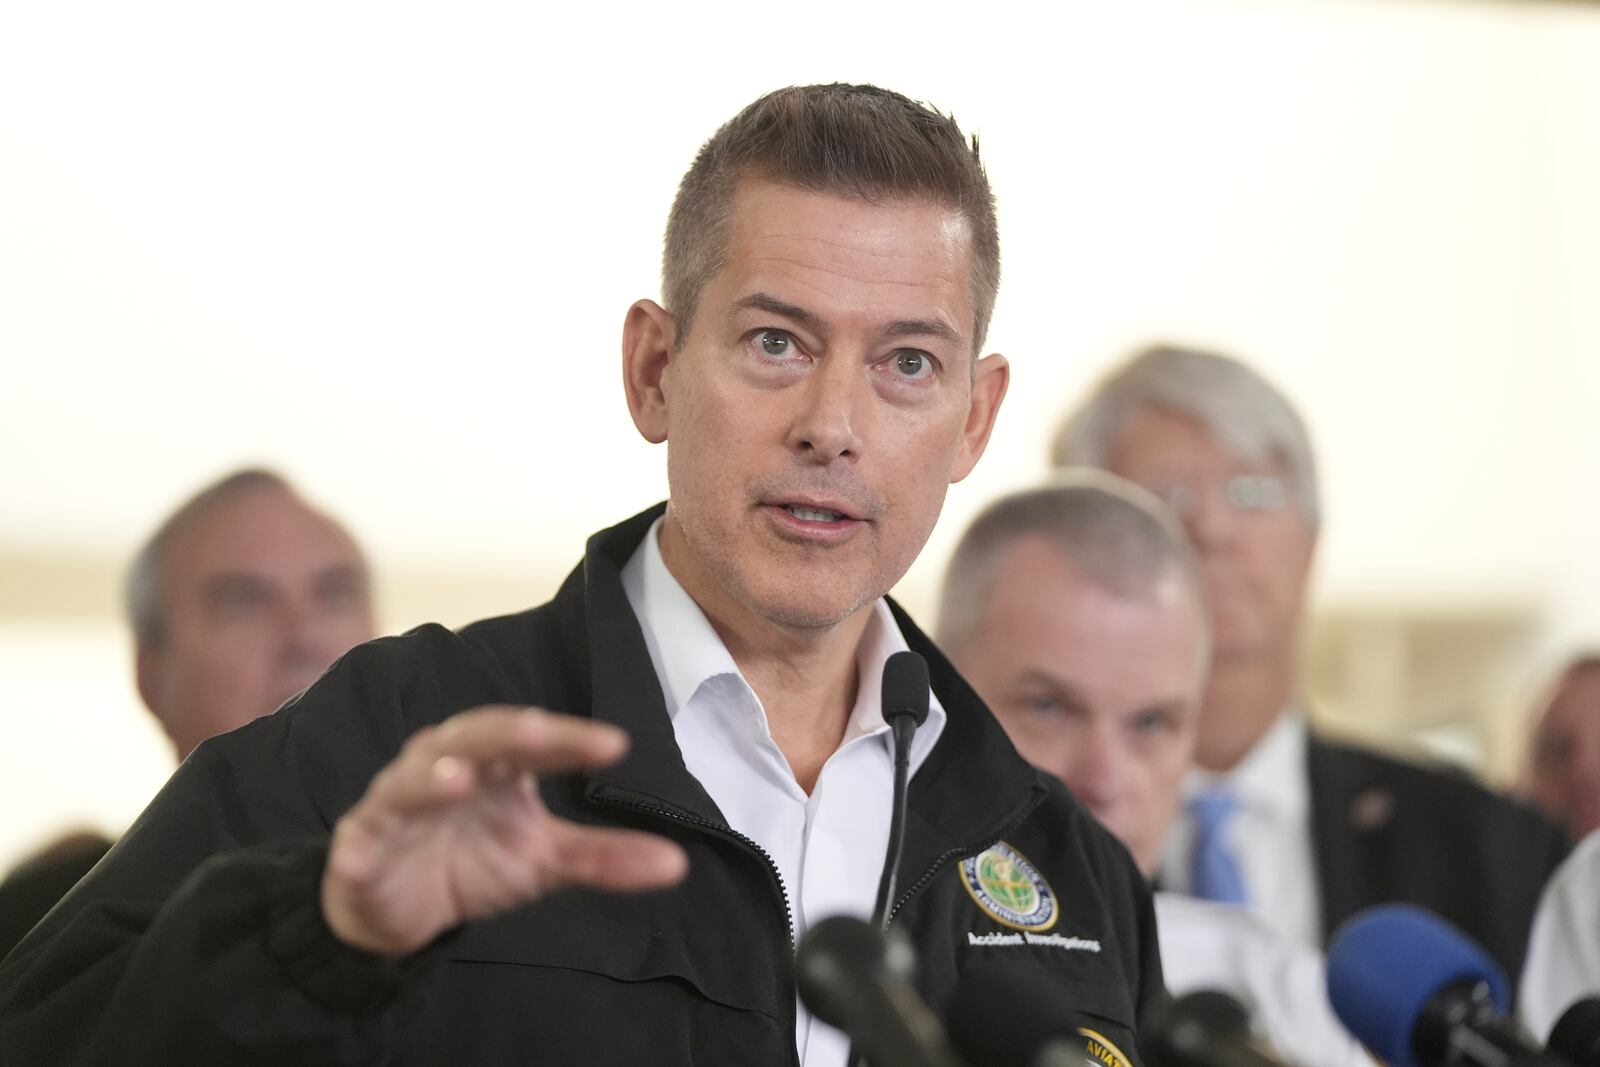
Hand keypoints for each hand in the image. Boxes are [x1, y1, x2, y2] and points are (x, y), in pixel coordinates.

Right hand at [321, 705, 687, 956]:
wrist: (399, 907)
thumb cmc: (474, 861)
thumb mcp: (544, 861)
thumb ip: (604, 857)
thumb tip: (677, 864)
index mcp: (493, 761)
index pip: (533, 739)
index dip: (570, 739)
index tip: (616, 744)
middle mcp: (444, 766)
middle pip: (474, 737)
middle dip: (509, 734)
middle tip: (545, 734)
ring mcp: (397, 804)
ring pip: (410, 782)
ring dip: (431, 778)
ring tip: (461, 781)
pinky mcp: (360, 847)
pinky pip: (357, 845)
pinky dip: (358, 849)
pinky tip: (362, 857)